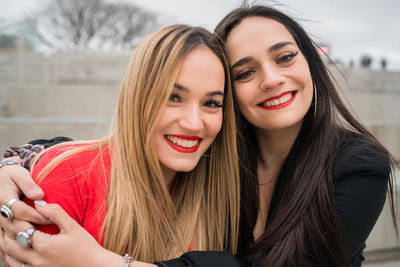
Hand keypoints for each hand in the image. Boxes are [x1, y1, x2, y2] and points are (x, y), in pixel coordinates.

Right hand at [0, 158, 47, 238]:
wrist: (0, 178)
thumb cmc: (12, 175)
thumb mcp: (20, 174)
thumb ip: (28, 184)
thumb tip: (39, 196)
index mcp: (4, 197)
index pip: (19, 210)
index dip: (35, 215)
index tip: (49, 218)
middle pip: (14, 225)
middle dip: (30, 229)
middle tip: (46, 233)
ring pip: (9, 234)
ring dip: (23, 238)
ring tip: (39, 241)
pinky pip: (3, 238)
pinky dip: (12, 245)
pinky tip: (25, 249)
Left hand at [2, 201, 121, 266]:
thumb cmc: (86, 247)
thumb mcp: (72, 227)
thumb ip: (55, 213)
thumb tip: (39, 203)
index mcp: (44, 245)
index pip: (20, 228)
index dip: (18, 217)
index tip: (20, 210)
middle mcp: (36, 260)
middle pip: (9, 244)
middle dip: (7, 230)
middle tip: (12, 221)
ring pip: (9, 258)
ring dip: (7, 244)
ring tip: (11, 233)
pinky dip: (12, 258)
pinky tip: (16, 250)